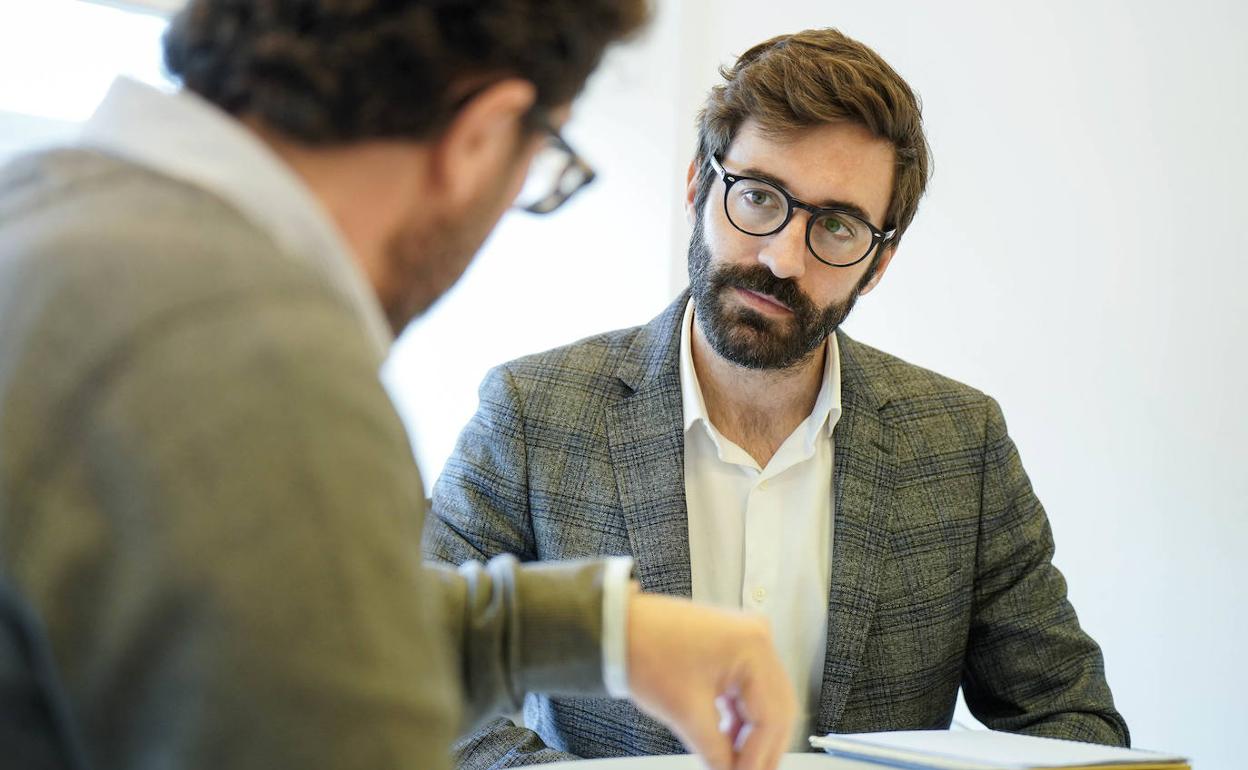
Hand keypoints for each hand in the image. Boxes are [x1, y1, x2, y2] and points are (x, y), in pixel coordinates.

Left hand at [626, 588, 796, 769]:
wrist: (617, 627)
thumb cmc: (645, 652)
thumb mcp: (686, 712)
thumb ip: (716, 752)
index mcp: (754, 648)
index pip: (771, 717)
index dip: (758, 758)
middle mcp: (759, 639)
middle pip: (777, 709)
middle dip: (762, 749)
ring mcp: (748, 641)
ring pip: (766, 702)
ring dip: (753, 736)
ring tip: (736, 764)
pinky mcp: (735, 648)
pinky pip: (751, 691)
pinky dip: (742, 719)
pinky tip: (730, 741)